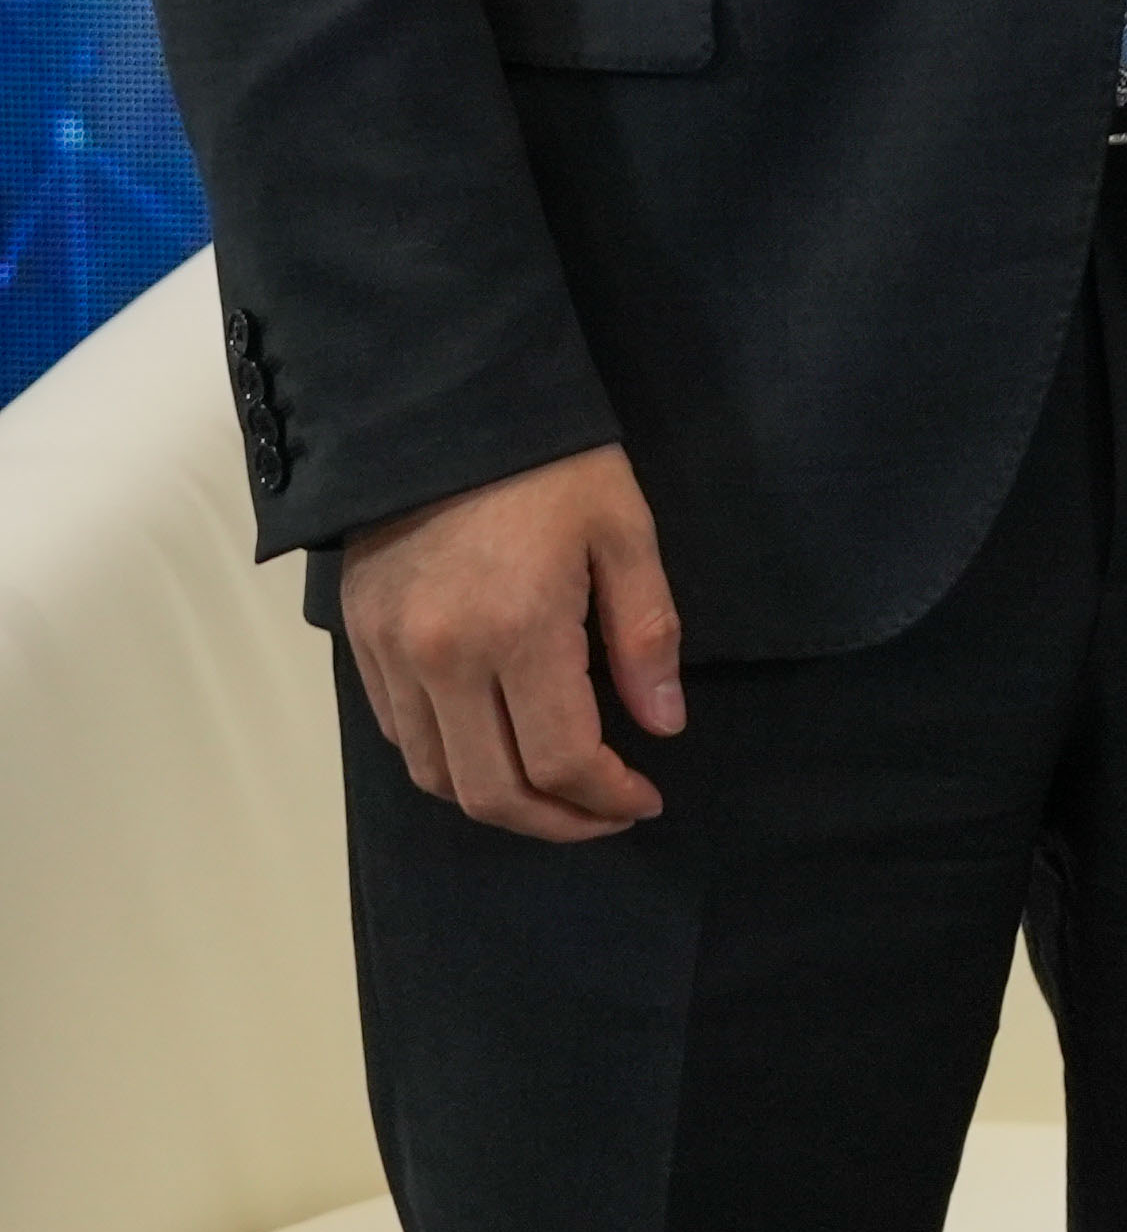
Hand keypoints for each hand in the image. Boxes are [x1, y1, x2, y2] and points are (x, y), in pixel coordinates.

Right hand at [339, 442, 684, 840]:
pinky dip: (450, 764)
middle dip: (556, 821)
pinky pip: (401, 736)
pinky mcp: (359, 645)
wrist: (440, 410)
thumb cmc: (551, 464)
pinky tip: (496, 749)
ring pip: (437, 776)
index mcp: (518, 631)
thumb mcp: (623, 532)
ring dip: (499, 802)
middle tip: (606, 815)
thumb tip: (661, 727)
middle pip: (491, 791)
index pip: (559, 760)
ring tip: (556, 794)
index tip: (644, 799)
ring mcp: (391, 656)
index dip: (606, 798)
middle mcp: (443, 659)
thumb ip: (645, 634)